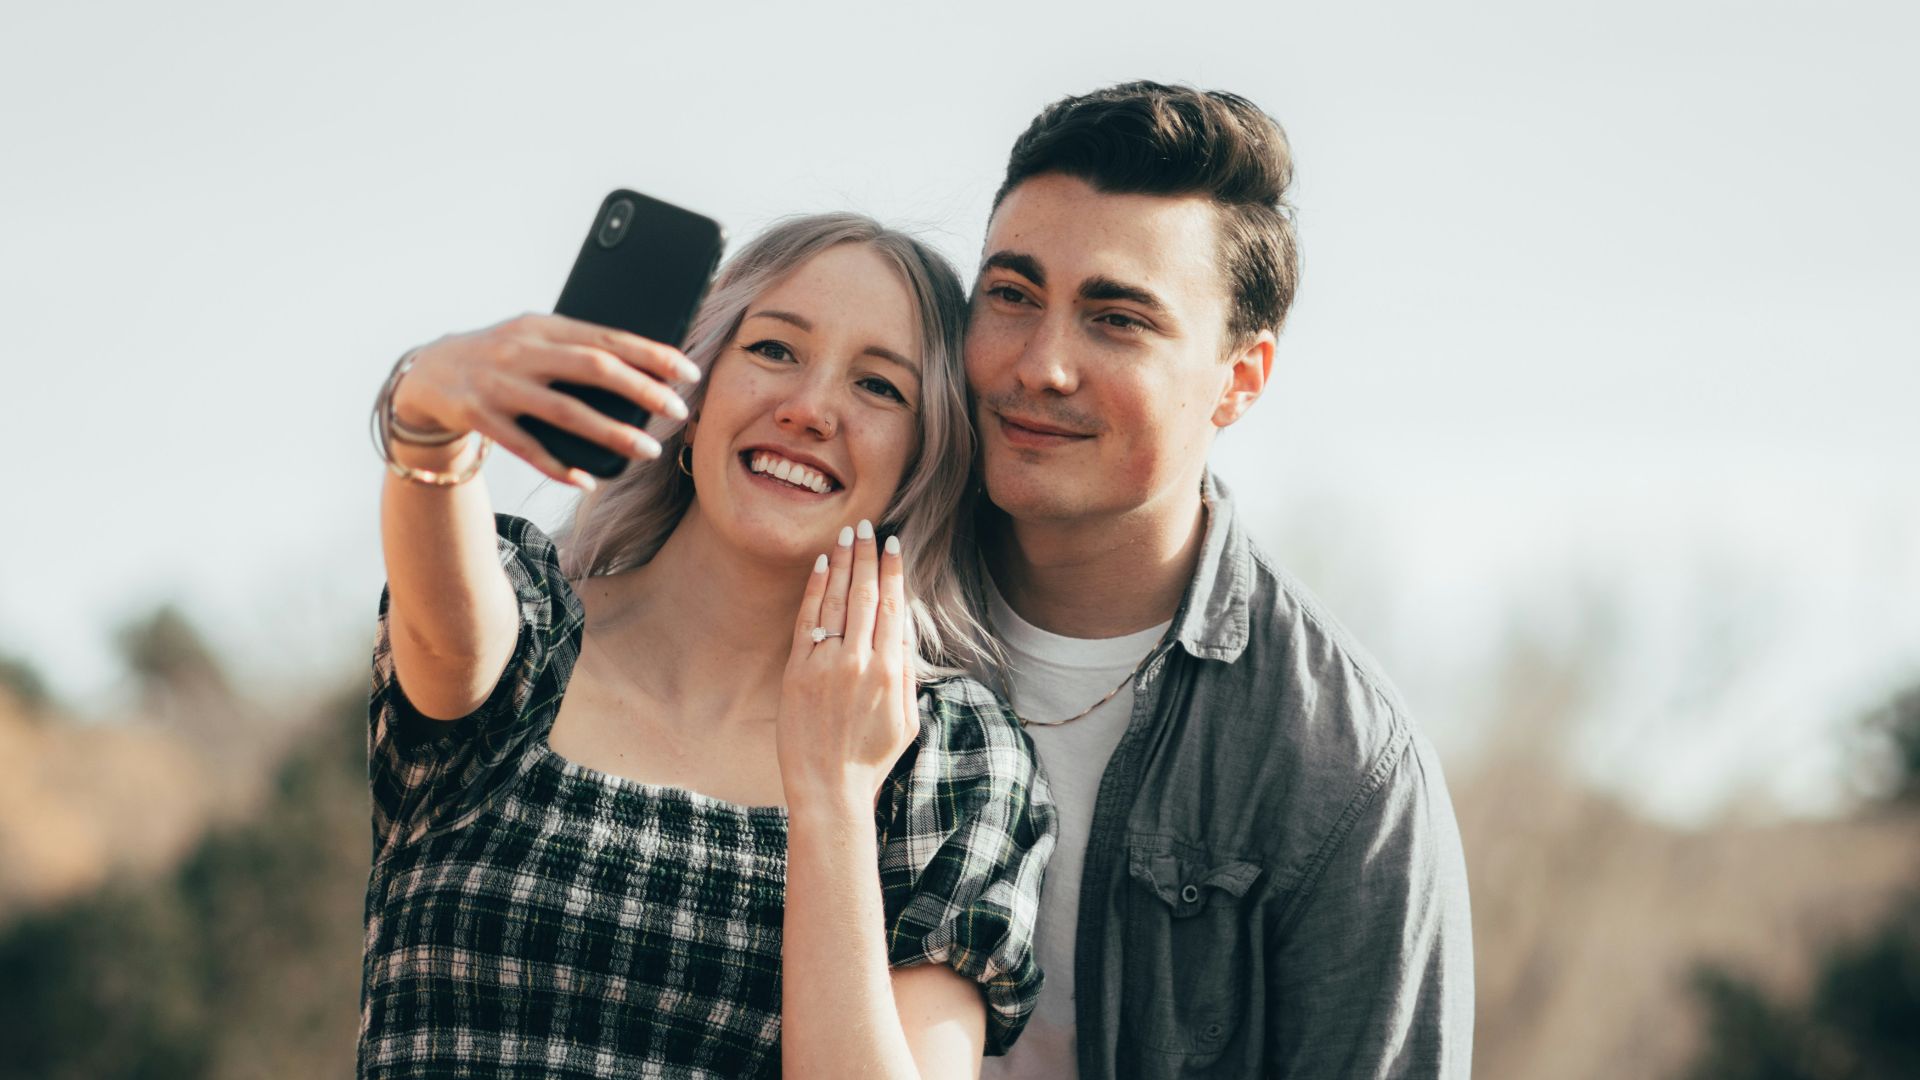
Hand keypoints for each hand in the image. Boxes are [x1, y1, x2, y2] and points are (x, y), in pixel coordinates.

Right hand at [390, 313, 702, 487]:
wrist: (425, 375)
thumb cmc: (499, 358)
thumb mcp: (533, 339)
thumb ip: (577, 349)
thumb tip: (642, 370)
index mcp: (543, 326)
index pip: (607, 337)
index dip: (651, 354)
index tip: (688, 371)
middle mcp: (522, 351)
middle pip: (593, 368)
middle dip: (641, 390)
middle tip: (678, 411)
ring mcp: (500, 385)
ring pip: (566, 411)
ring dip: (611, 433)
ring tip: (649, 449)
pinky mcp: (479, 417)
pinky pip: (527, 447)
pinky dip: (559, 465)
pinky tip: (589, 479)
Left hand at [777, 519, 918, 809]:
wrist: (828, 789)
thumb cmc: (871, 760)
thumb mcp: (907, 720)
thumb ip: (908, 675)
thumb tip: (905, 635)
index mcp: (891, 671)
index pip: (894, 607)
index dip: (893, 571)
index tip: (894, 543)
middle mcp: (859, 661)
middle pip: (866, 594)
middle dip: (867, 556)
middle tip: (868, 526)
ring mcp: (826, 664)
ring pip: (837, 600)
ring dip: (843, 563)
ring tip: (847, 535)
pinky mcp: (798, 671)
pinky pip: (807, 620)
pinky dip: (815, 590)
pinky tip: (821, 566)